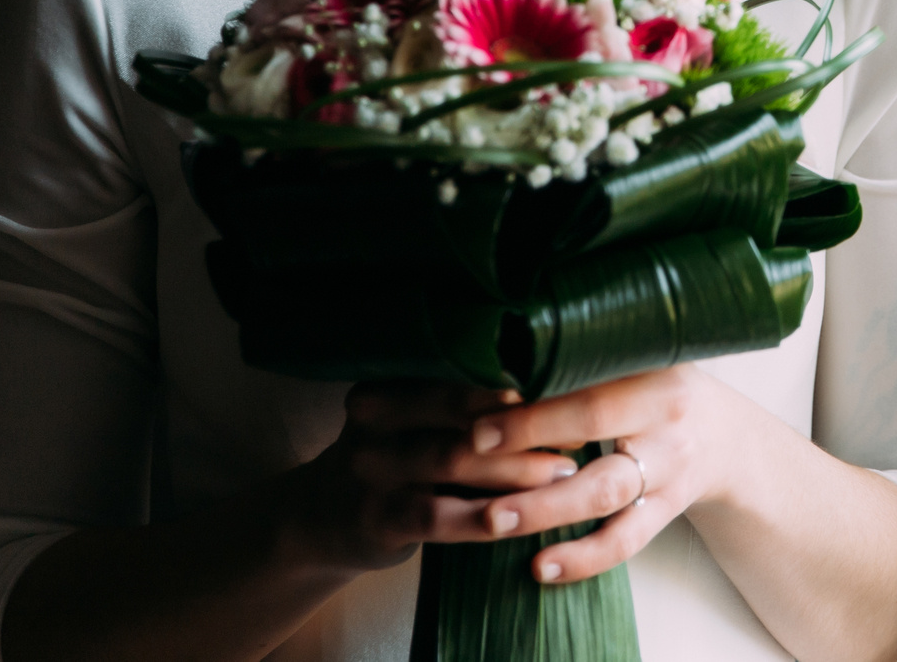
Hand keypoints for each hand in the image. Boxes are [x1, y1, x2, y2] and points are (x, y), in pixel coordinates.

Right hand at [275, 380, 584, 571]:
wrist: (319, 523)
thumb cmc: (393, 464)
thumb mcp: (408, 421)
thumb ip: (458, 406)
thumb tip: (550, 389)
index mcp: (388, 384)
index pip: (456, 373)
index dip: (514, 383)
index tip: (567, 389)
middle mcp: (373, 419)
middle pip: (458, 412)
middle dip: (523, 422)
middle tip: (576, 430)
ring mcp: (370, 469)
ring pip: (453, 460)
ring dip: (514, 468)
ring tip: (563, 472)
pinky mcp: (376, 519)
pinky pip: (437, 516)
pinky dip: (482, 517)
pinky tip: (518, 519)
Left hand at [457, 364, 764, 583]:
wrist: (724, 436)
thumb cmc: (655, 390)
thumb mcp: (635, 361)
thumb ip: (583, 361)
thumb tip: (498, 358)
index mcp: (651, 364)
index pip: (587, 373)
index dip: (533, 392)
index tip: (479, 409)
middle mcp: (666, 412)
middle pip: (596, 423)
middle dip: (530, 437)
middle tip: (470, 452)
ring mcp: (670, 465)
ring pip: (605, 490)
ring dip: (546, 507)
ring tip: (494, 520)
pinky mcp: (668, 509)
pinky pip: (626, 540)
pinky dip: (583, 558)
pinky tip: (540, 567)